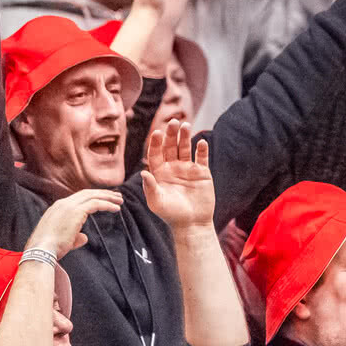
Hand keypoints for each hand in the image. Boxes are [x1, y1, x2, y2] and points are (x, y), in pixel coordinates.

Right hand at [31, 187, 113, 255]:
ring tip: (119, 200)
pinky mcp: (76, 211)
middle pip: (87, 193)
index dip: (92, 197)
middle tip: (116, 196)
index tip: (103, 199)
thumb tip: (85, 238)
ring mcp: (69, 206)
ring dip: (108, 197)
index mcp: (58, 208)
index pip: (78, 198)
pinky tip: (116, 208)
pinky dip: (107, 204)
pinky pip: (96, 204)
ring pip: (93, 196)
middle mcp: (63, 203)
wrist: (41, 250)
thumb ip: (75, 237)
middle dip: (102, 193)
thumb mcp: (63, 240)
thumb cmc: (49, 248)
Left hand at [142, 118, 215, 234]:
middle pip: (171, 147)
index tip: (157, 132)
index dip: (156, 143)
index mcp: (160, 173)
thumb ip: (150, 187)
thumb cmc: (171, 215)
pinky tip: (201, 142)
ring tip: (186, 125)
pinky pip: (202, 157)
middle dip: (171, 134)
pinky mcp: (202, 173)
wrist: (192, 224)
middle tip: (173, 121)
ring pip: (185, 148)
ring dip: (185, 137)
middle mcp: (173, 168)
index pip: (156, 154)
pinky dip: (202, 149)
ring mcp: (188, 169)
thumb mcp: (157, 202)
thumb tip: (143, 173)